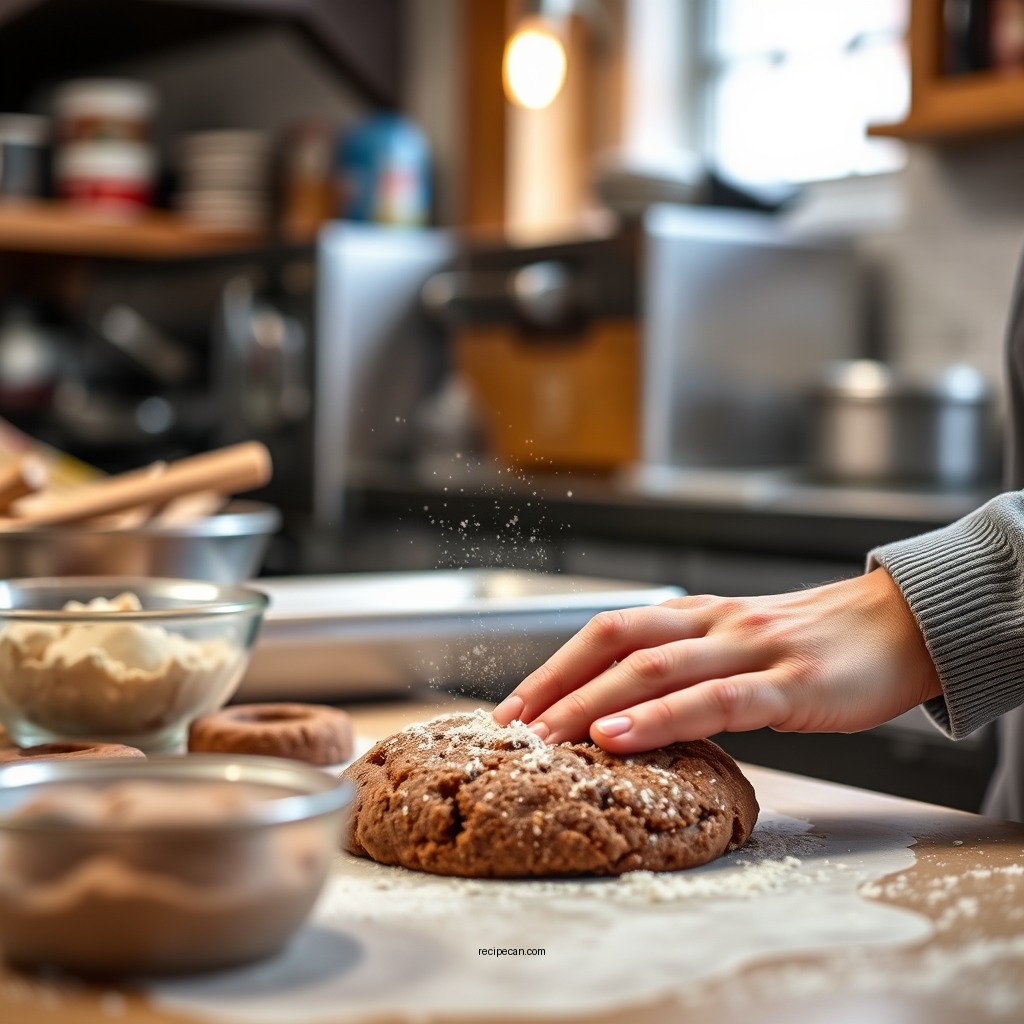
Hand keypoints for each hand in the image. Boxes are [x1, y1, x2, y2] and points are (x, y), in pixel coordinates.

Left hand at [492, 568, 941, 752]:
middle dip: (555, 686)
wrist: (904, 626)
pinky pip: (716, 700)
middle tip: (510, 729)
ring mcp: (751, 650)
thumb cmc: (819, 645)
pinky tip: (621, 739)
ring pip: (653, 670)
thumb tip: (633, 712)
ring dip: (590, 703)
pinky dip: (661, 719)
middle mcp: (714, 624)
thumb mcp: (743, 648)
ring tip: (545, 738)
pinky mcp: (791, 684)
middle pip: (615, 644)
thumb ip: (692, 672)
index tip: (512, 707)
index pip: (608, 631)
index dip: (554, 665)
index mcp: (698, 616)